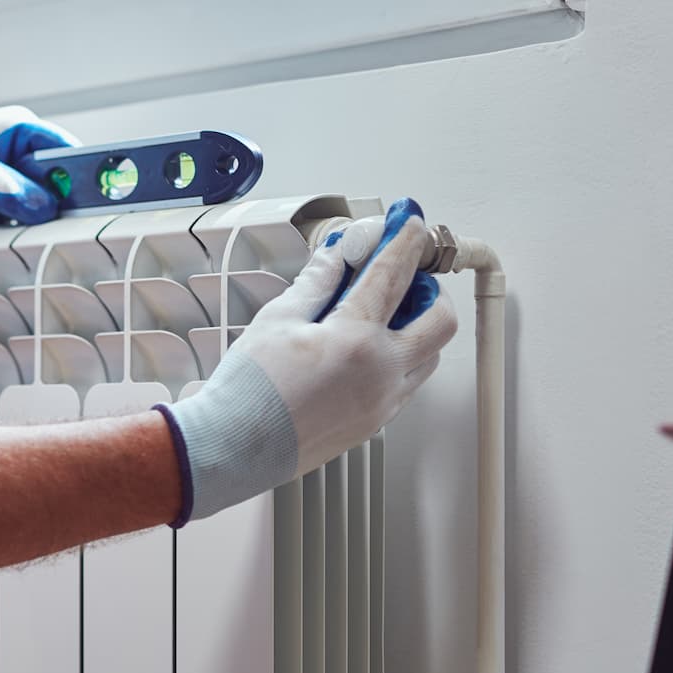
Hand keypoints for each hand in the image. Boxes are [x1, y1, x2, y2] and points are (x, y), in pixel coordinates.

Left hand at [0, 105, 77, 254]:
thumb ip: (4, 187)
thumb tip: (43, 206)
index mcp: (18, 129)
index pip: (66, 150)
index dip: (87, 172)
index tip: (105, 195)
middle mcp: (22, 155)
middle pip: (63, 181)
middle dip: (70, 202)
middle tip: (86, 226)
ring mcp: (15, 185)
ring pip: (50, 206)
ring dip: (52, 223)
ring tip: (65, 240)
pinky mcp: (5, 211)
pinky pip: (31, 223)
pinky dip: (35, 235)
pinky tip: (41, 247)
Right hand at [157, 198, 456, 522]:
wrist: (232, 447)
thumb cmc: (246, 389)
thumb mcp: (277, 320)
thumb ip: (316, 284)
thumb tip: (336, 257)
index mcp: (356, 339)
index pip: (393, 275)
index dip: (404, 242)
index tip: (410, 224)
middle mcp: (380, 372)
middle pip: (440, 321)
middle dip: (429, 292)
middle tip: (402, 280)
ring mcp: (382, 402)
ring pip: (429, 357)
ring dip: (417, 330)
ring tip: (382, 318)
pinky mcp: (373, 424)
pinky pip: (406, 385)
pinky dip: (398, 360)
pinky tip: (363, 353)